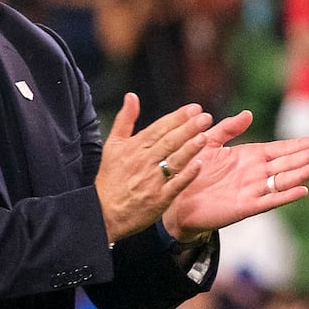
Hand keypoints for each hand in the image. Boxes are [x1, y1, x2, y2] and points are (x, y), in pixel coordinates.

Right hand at [94, 95, 210, 242]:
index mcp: (134, 147)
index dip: (177, 117)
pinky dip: (187, 175)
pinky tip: (199, 165)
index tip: (194, 108)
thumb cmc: (110, 179)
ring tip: (204, 136)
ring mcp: (152, 181)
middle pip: (169, 141)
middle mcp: (144, 162)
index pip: (159, 128)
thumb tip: (131, 96)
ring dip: (189, 148)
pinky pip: (175, 185)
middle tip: (205, 117)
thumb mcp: (112, 145)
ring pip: (174, 160)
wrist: (103, 212)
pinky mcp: (158, 199)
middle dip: (188, 128)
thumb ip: (124, 119)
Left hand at [161, 111, 308, 240]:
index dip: (300, 144)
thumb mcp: (209, 143)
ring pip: (283, 180)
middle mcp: (255, 173)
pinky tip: (302, 190)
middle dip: (308, 155)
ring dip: (302, 173)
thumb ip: (228, 129)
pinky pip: (269, 200)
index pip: (280, 148)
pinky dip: (285, 195)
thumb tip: (249, 114)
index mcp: (249, 157)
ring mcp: (252, 190)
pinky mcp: (244, 206)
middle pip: (287, 162)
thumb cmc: (192, 171)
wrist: (175, 199)